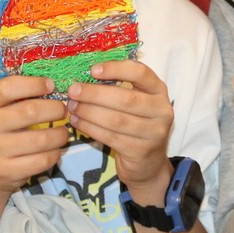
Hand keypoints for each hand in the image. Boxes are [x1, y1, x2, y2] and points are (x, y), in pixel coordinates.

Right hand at [0, 76, 67, 198]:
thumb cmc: (2, 130)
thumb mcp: (3, 109)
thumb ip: (22, 94)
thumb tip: (55, 83)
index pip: (8, 87)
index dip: (34, 84)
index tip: (51, 85)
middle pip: (29, 111)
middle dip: (55, 109)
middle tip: (63, 110)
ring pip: (41, 139)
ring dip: (60, 134)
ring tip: (62, 132)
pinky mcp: (7, 171)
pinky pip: (42, 160)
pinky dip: (55, 153)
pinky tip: (54, 149)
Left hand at [66, 60, 174, 198]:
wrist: (148, 163)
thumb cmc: (136, 123)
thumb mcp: (137, 101)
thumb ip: (119, 86)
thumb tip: (86, 74)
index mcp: (159, 90)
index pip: (141, 73)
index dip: (116, 69)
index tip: (92, 70)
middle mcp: (162, 110)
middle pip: (126, 99)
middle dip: (95, 94)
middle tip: (73, 90)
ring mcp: (154, 133)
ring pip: (116, 120)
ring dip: (89, 112)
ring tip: (71, 107)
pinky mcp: (141, 151)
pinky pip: (111, 137)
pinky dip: (90, 128)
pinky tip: (77, 122)